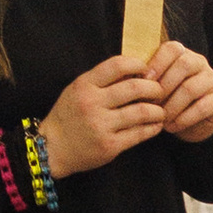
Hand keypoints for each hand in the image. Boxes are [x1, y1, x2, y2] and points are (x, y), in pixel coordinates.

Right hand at [39, 53, 168, 176]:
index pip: (118, 65)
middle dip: (154, 88)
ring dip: (158, 110)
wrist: (51, 148)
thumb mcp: (77, 90)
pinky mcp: (109, 145)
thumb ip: (101, 80)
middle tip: (160, 91)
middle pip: (135, 88)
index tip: (146, 70)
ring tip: (160, 110)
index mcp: (84, 85)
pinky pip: (139, 134)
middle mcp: (92, 103)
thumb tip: (136, 71)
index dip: (138, 64)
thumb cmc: (68, 116)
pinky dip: (153, 128)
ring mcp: (101, 125)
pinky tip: (156, 125)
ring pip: (142, 112)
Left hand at [151, 38, 212, 145]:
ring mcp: (211, 81)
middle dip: (164, 86)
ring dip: (172, 106)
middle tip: (151, 103)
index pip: (172, 48)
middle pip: (184, 65)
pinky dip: (183, 119)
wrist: (191, 122)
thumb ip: (144, 78)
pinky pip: (201, 107)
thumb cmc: (167, 100)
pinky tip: (172, 127)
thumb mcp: (156, 86)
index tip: (143, 80)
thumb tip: (125, 77)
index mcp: (182, 54)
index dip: (157, 62)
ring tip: (160, 119)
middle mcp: (199, 63)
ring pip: (191, 88)